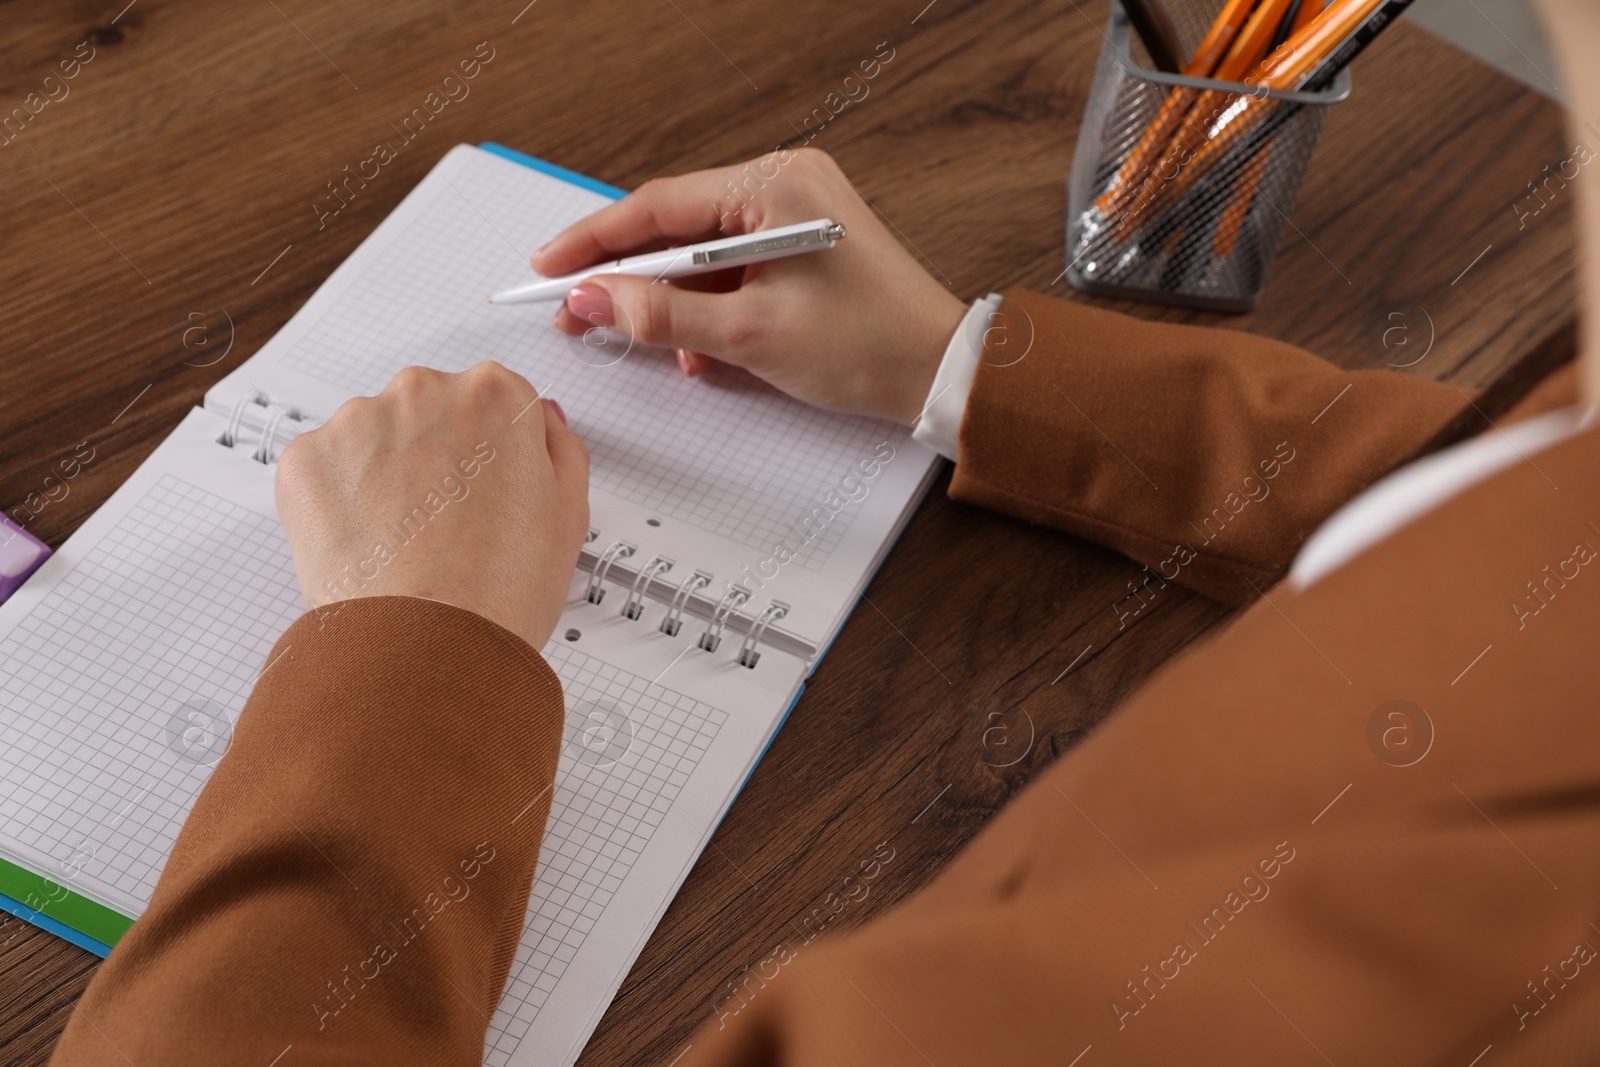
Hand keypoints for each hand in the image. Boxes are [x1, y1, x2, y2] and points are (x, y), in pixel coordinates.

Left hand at [275, 361, 589, 649]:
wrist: (428, 646)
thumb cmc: (501, 590)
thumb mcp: (570, 513)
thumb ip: (559, 447)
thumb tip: (539, 420)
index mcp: (496, 396)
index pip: (496, 401)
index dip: (495, 452)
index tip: (488, 488)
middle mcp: (425, 392)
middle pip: (431, 410)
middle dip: (435, 455)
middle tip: (449, 523)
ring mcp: (358, 422)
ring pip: (372, 437)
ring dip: (383, 474)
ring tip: (407, 541)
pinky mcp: (307, 459)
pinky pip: (324, 468)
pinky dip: (338, 500)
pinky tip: (369, 543)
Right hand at [534, 148, 966, 425]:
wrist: (941, 375)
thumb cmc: (870, 346)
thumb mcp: (749, 335)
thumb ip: (661, 314)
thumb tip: (591, 299)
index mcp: (776, 185)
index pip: (660, 206)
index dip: (595, 241)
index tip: (547, 266)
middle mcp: (786, 186)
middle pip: (676, 227)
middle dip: (624, 277)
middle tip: (572, 311)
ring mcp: (796, 216)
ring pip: (702, 255)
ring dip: (668, 302)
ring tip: (628, 338)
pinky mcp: (802, 250)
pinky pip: (734, 271)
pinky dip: (708, 309)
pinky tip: (696, 351)